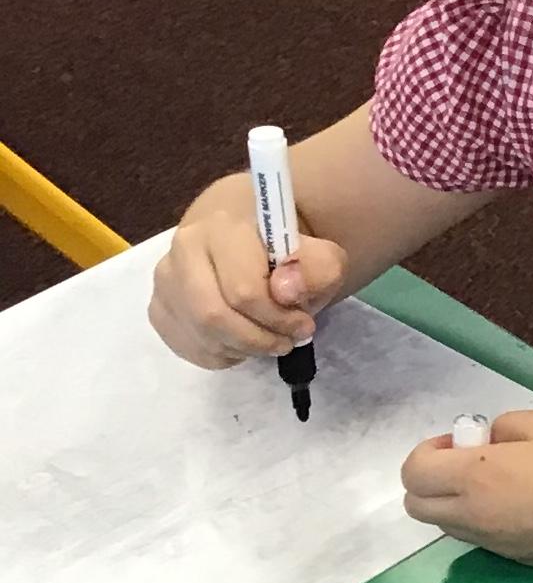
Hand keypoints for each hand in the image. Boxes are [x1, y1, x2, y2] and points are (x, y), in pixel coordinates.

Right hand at [150, 183, 347, 372]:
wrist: (248, 242)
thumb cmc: (287, 253)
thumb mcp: (322, 257)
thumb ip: (314, 270)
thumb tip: (285, 291)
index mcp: (223, 227)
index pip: (243, 290)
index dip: (279, 319)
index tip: (305, 326)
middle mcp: (183, 249)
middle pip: (213, 316)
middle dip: (258, 339)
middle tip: (285, 341)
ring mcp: (165, 281)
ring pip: (201, 336)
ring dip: (243, 349)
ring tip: (268, 340)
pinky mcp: (159, 309)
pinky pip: (189, 347)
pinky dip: (223, 355)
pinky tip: (242, 340)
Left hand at [398, 408, 532, 575]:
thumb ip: (504, 426)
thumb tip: (488, 442)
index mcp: (476, 477)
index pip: (413, 472)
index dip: (427, 452)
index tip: (460, 442)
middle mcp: (474, 515)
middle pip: (417, 506)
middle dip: (429, 481)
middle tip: (468, 464)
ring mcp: (492, 542)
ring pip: (444, 525)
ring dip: (452, 502)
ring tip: (496, 484)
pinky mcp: (512, 558)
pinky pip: (476, 537)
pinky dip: (479, 519)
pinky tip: (520, 505)